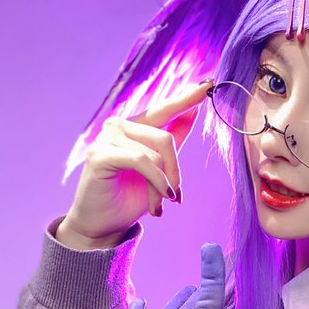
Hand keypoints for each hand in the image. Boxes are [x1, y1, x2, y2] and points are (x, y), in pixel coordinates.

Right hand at [59, 79, 213, 246]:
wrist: (104, 225)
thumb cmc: (129, 197)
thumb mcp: (160, 169)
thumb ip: (173, 140)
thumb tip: (194, 111)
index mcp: (134, 127)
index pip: (164, 109)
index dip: (186, 98)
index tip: (209, 83)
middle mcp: (119, 125)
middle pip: (165, 137)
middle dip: (176, 170)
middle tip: (177, 197)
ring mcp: (107, 137)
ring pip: (155, 152)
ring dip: (164, 184)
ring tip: (162, 204)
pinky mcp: (100, 154)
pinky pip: (141, 160)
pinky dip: (155, 182)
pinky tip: (159, 201)